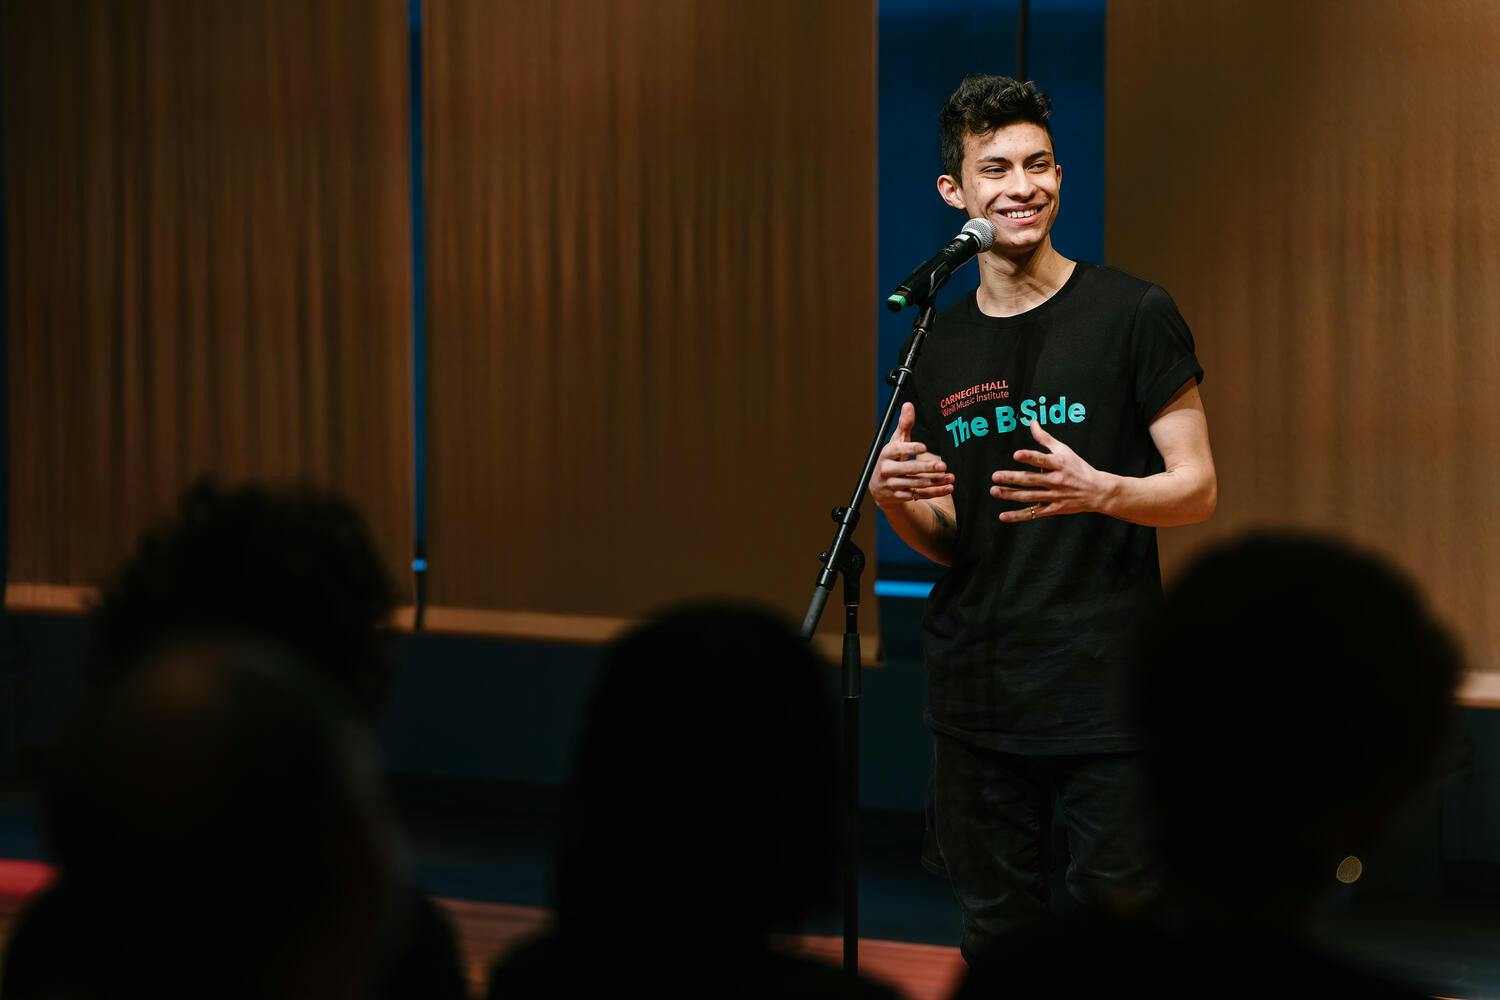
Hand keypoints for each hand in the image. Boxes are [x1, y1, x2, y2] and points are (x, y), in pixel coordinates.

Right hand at [869, 403, 954, 508]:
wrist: (879, 488)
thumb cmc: (892, 459)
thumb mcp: (896, 442)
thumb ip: (904, 425)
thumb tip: (909, 404)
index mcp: (885, 454)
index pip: (896, 450)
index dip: (909, 448)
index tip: (924, 447)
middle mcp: (886, 470)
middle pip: (907, 469)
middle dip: (926, 468)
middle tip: (942, 465)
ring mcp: (892, 485)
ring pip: (915, 484)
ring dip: (934, 481)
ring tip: (950, 476)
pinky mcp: (899, 498)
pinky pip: (919, 495)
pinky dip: (935, 492)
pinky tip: (948, 487)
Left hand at [990, 420, 1115, 522]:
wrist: (1097, 491)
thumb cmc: (1078, 468)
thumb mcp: (1064, 450)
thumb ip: (1045, 438)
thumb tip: (1032, 423)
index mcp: (1058, 464)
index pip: (1042, 460)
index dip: (1029, 457)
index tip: (1016, 455)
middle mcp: (1055, 480)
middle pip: (1031, 480)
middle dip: (1011, 478)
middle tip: (995, 476)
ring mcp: (1054, 496)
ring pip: (1028, 496)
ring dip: (1010, 494)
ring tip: (994, 491)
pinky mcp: (1053, 509)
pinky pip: (1033, 514)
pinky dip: (1018, 516)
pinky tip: (1003, 516)